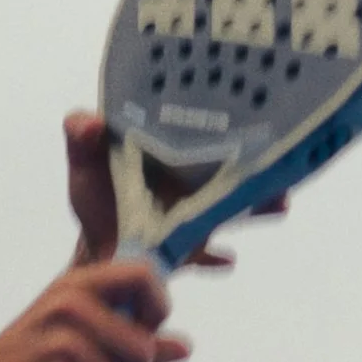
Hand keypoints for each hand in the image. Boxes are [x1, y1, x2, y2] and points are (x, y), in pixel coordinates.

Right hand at [0, 258, 187, 361]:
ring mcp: (59, 347)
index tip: (144, 330)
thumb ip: (131, 335)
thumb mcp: (76, 327)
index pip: (145, 278)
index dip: (158, 307)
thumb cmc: (32, 353)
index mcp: (78, 285)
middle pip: (142, 354)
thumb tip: (184, 348)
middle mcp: (69, 308)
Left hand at [62, 110, 289, 269]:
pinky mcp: (194, 245)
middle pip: (237, 163)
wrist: (100, 248)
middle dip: (263, 159)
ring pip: (238, 201)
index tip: (253, 103)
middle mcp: (195, 175)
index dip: (233, 115)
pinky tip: (228, 258)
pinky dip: (218, 256)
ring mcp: (201, 210)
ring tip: (278, 202)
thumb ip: (79, 136)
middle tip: (283, 155)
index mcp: (174, 148)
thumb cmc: (97, 198)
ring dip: (259, 202)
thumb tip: (89, 123)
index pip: (209, 125)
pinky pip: (211, 251)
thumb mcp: (84, 161)